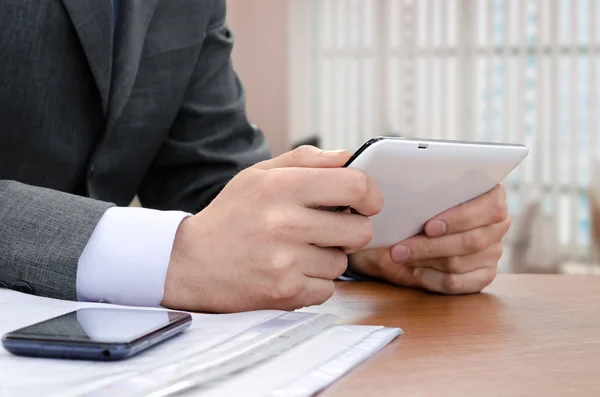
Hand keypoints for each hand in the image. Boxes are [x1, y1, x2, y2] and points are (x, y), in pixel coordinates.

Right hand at [161, 146, 382, 312]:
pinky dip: (315, 281)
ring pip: (343, 262)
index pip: (356, 186)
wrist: (190, 263)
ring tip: (297, 250)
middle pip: (360, 230)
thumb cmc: (230, 215)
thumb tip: (348, 157)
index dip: (370, 194)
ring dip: (328, 257)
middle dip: (351, 229)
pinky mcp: (286, 293)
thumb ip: (305, 160)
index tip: (366, 202)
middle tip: (329, 228)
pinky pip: (328, 288)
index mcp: (282, 187)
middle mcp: (285, 223)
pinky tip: (290, 271)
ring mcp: (287, 262)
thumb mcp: (258, 175)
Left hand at [348, 184, 509, 293]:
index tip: (428, 226)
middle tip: (399, 249)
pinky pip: (457, 282)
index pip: (491, 207)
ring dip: (424, 261)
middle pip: (472, 240)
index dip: (460, 218)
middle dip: (430, 246)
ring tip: (399, 256)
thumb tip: (412, 199)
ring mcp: (493, 252)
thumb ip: (425, 195)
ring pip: (459, 262)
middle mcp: (498, 224)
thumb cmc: (416, 209)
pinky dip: (431, 278)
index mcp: (492, 195)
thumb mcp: (418, 196)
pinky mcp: (483, 275)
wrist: (405, 234)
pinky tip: (414, 271)